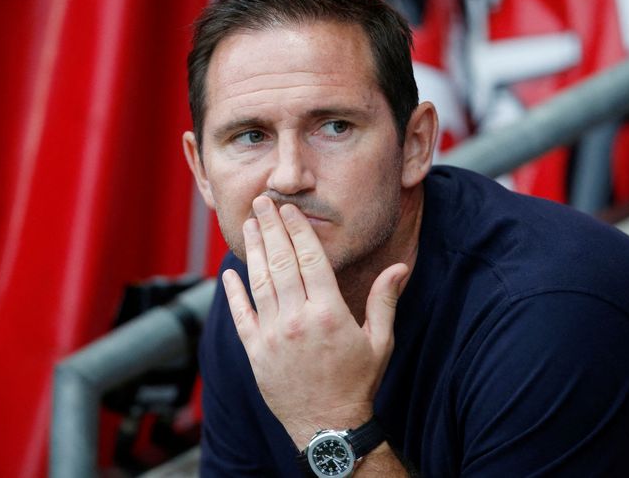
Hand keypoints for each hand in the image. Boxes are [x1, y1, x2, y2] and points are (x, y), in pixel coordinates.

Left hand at [222, 195, 408, 447]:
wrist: (328, 426)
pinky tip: (229, 271)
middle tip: (262, 202)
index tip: (289, 209)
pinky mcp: (254, 351)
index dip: (298, 229)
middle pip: (281, 262)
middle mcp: (297, 319)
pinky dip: (233, 291)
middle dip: (271, 227)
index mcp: (328, 312)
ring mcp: (272, 335)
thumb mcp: (380, 341)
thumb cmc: (357, 382)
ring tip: (248, 224)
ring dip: (253, 250)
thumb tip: (399, 266)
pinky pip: (241, 314)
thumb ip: (383, 300)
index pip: (309, 258)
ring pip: (259, 281)